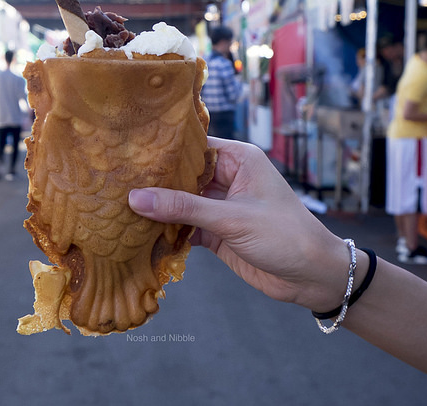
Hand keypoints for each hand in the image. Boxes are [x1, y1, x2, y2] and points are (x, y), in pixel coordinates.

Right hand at [128, 137, 351, 312]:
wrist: (313, 278)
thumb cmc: (284, 235)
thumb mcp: (232, 218)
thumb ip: (184, 208)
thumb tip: (135, 198)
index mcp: (238, 159)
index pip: (193, 147)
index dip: (162, 151)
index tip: (127, 153)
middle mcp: (227, 179)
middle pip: (182, 176)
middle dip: (154, 183)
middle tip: (113, 182)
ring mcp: (220, 207)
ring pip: (180, 204)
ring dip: (157, 210)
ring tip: (117, 207)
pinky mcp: (216, 234)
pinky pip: (184, 228)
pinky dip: (166, 233)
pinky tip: (139, 234)